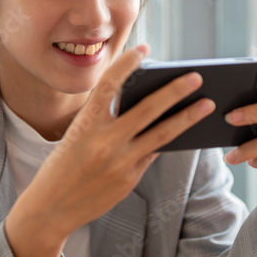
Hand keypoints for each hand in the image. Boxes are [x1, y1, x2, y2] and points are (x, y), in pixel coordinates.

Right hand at [5, 44, 215, 256]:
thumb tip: (143, 102)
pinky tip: (182, 128)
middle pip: (148, 109)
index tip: (144, 49)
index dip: (127, 64)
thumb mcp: (76, 135)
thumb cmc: (63, 166)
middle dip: (175, 91)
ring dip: (187, 117)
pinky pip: (153, 153)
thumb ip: (105, 120)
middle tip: (197, 76)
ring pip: (162, 134)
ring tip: (206, 104)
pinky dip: (167, 140)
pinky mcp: (129, 179)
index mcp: (85, 124)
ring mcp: (120, 162)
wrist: (50, 208)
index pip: (108, 85)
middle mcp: (104, 142)